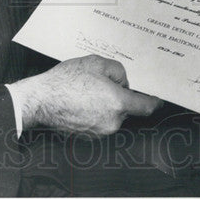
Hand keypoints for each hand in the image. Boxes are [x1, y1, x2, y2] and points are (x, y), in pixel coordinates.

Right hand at [16, 54, 160, 134]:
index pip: (146, 107)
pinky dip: (97, 111)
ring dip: (108, 104)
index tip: (158, 98)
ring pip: (113, 114)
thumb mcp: (96, 63)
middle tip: (104, 82)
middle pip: (127, 108)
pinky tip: (83, 100)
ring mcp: (100, 131)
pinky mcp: (89, 135)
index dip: (154, 101)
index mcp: (118, 103)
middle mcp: (112, 121)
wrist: (41, 100)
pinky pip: (101, 121)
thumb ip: (118, 71)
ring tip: (89, 90)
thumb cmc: (66, 81)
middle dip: (121, 95)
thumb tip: (123, 81)